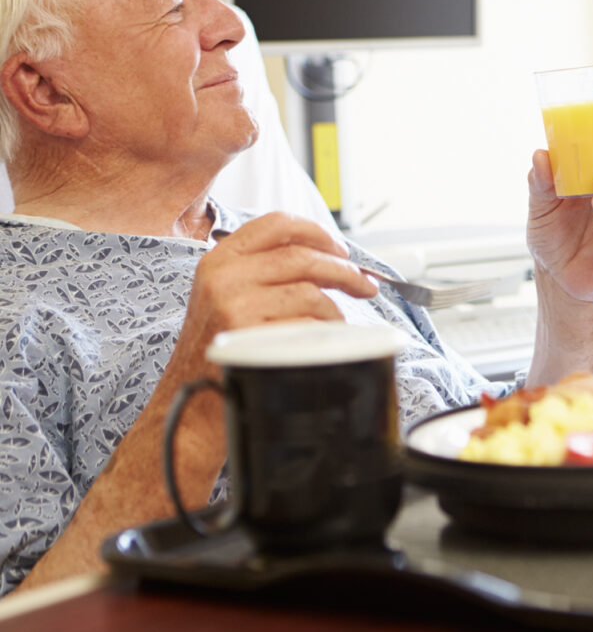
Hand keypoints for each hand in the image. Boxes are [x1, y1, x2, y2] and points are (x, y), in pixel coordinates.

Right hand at [176, 212, 376, 375]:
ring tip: (338, 321)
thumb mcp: (225, 295)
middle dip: (343, 270)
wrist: (190, 408)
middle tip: (364, 285)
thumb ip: (263, 269)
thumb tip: (329, 257)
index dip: (317, 231)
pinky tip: (324, 340)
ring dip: (336, 307)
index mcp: (219, 259)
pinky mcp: (251, 338)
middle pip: (302, 257)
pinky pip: (307, 325)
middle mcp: (224, 277)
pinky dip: (325, 332)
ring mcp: (235, 307)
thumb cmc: (217, 350)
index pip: (277, 223)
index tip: (340, 248)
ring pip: (310, 291)